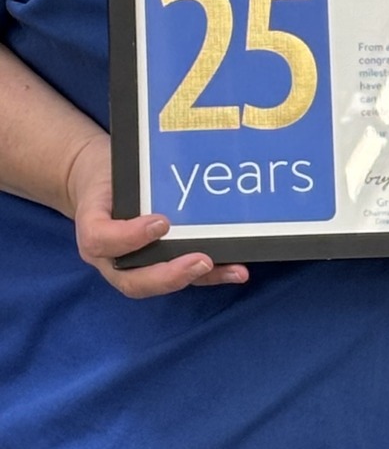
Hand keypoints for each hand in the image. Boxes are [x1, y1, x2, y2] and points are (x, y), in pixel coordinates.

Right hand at [66, 134, 249, 295]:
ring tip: (233, 270)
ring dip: (197, 279)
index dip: (130, 237)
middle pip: (132, 281)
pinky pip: (178, 278)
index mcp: (92, 228)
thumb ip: (133, 176)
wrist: (97, 182)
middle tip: (201, 261)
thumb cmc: (110, 175)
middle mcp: (108, 258)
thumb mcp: (113, 168)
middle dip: (169, 275)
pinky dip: (209, 276)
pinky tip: (235, 269)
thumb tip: (176, 162)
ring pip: (158, 286)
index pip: (101, 240)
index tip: (161, 223)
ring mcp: (129, 268)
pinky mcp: (153, 266)